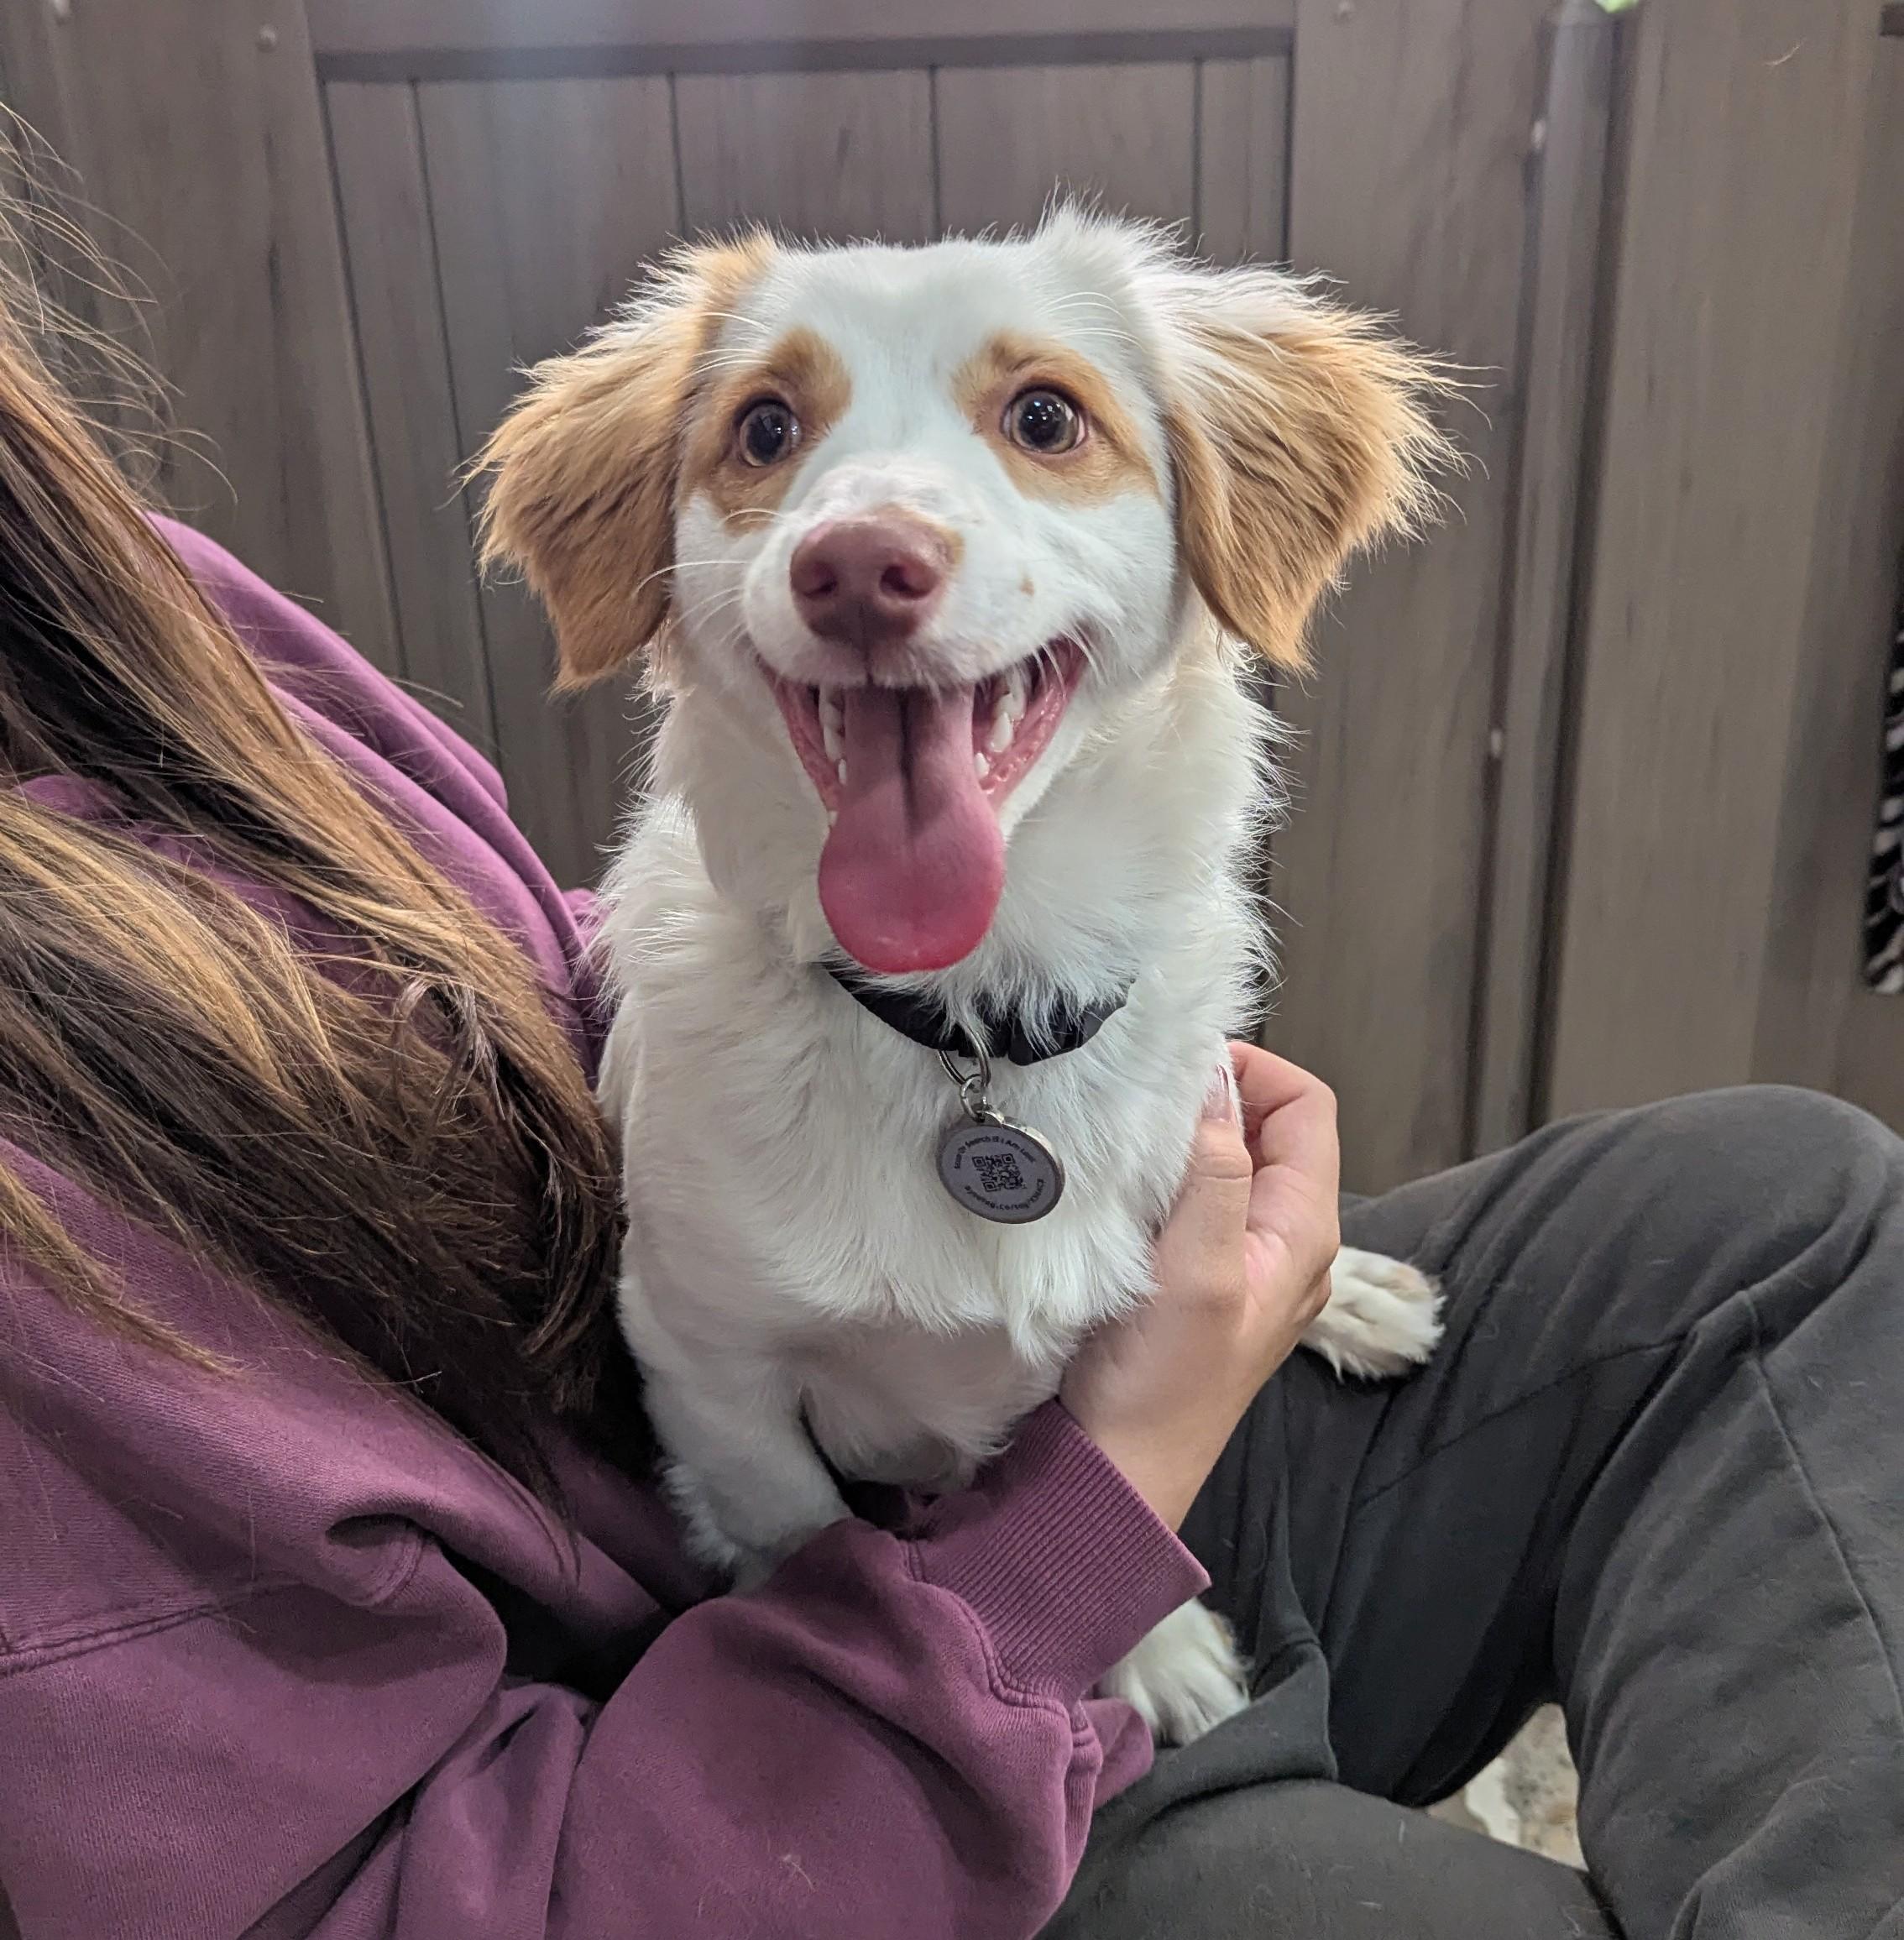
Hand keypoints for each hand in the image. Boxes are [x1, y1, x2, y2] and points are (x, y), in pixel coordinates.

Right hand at [1060, 1043, 1340, 1529]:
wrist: (1117, 1472)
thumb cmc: (1162, 1386)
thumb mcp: (1198, 1272)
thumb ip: (1217, 1174)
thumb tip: (1214, 1082)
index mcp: (1303, 1230)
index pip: (1308, 1106)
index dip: (1254, 1069)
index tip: (1182, 1066)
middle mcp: (1283, 1240)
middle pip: (1269, 1127)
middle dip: (1214, 1095)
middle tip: (1145, 1095)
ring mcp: (1241, 1260)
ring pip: (1228, 1160)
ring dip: (1185, 1135)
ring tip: (1129, 1133)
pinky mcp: (1197, 1277)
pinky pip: (1196, 1199)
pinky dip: (1164, 1173)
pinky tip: (1122, 1182)